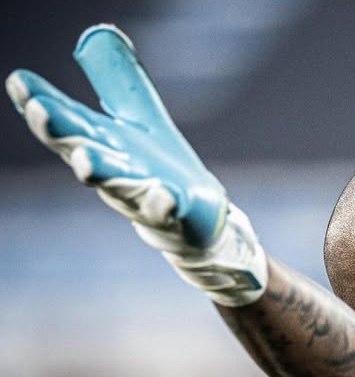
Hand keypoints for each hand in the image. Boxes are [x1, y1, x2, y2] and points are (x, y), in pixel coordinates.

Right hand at [6, 24, 266, 305]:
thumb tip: (98, 34)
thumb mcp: (135, 117)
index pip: (64, 121)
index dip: (39, 103)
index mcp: (100, 144)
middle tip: (42, 111)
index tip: (19, 81)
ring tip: (84, 159)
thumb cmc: (153, 165)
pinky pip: (164, 210)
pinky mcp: (172, 214)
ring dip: (97, 170)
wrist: (190, 219)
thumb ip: (117, 80)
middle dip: (59, 132)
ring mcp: (139, 195)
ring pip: (114, 184)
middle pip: (79, 150)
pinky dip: (163, 203)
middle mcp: (112, 170)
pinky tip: (166, 194)